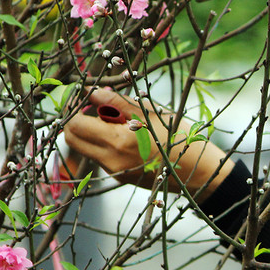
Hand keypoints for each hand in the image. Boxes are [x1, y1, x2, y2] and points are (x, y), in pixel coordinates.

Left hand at [63, 89, 231, 196]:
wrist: (198, 172)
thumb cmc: (179, 137)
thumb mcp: (151, 114)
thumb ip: (118, 104)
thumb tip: (91, 92)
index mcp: (118, 141)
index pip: (76, 124)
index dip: (72, 107)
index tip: (80, 95)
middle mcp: (111, 160)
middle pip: (72, 139)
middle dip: (73, 119)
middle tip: (87, 105)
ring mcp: (113, 171)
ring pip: (84, 147)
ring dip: (86, 130)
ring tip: (106, 115)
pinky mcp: (119, 176)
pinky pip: (98, 156)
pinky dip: (99, 141)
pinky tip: (118, 131)